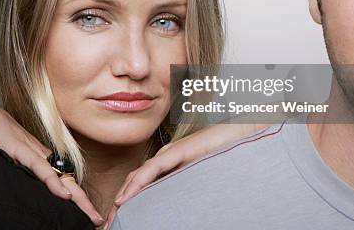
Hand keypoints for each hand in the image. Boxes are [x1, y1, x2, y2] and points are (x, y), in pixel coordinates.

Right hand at [0, 85, 103, 226]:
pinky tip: (64, 194)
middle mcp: (39, 155)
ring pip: (60, 177)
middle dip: (84, 202)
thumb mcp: (6, 155)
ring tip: (90, 213)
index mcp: (38, 157)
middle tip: (98, 219)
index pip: (62, 180)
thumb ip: (19, 169)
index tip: (86, 214)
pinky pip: (39, 167)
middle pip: (68, 181)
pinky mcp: (18, 148)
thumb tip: (28, 190)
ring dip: (77, 197)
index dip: (76, 198)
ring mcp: (30, 151)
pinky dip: (53, 182)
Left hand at [103, 121, 276, 228]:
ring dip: (123, 197)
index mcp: (170, 163)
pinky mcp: (178, 151)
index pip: (142, 183)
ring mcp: (170, 153)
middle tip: (110, 225)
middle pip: (135, 181)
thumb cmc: (227, 153)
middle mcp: (166, 157)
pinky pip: (152, 170)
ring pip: (138, 177)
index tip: (119, 220)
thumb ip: (186, 186)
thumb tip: (178, 208)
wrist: (243, 132)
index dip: (128, 200)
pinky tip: (126, 198)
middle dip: (121, 203)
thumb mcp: (201, 175)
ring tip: (113, 216)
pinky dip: (136, 185)